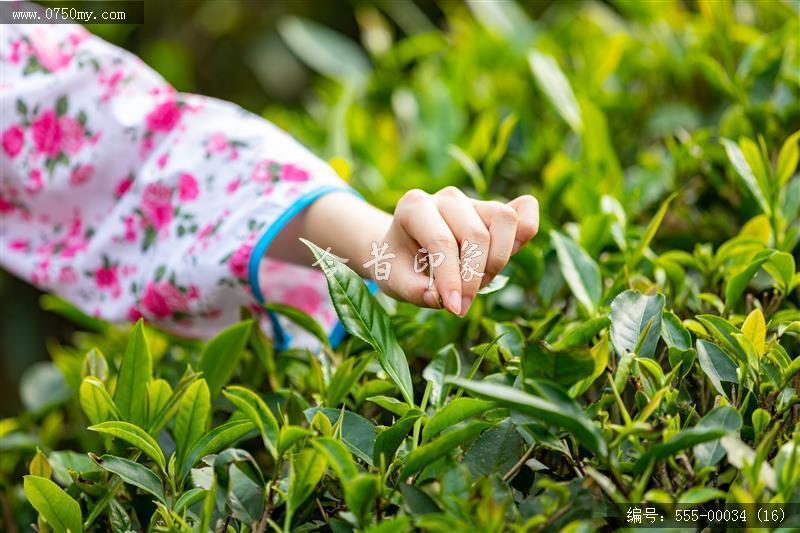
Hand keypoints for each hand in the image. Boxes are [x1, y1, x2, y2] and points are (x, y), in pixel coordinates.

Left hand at [369, 187, 538, 315]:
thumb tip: (441, 298)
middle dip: (475, 276)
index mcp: (414, 207)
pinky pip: (524, 210)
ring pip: (505, 220)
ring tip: (478, 283)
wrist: (403, 250)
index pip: (442, 241)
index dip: (452, 278)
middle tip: (461, 303)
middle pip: (477, 234)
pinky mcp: (493, 211)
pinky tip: (510, 254)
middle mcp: (445, 198)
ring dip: (498, 260)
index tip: (454, 308)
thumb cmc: (398, 264)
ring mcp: (472, 201)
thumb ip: (413, 290)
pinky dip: (526, 230)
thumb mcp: (393, 280)